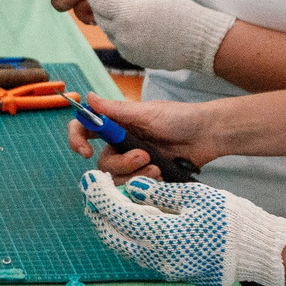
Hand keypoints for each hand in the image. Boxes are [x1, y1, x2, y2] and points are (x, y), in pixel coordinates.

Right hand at [64, 91, 224, 175]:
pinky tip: (162, 175)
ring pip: (119, 178)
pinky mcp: (148, 176)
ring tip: (157, 169)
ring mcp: (135, 161)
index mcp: (118, 124)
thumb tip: (87, 98)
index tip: (85, 151)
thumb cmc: (180, 117)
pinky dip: (147, 183)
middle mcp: (122, 144)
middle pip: (103, 162)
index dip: (77, 140)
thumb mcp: (147, 112)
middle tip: (144, 157)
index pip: (86, 130)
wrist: (208, 135)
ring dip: (136, 175)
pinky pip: (137, 187)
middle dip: (122, 163)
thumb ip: (116, 110)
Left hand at [79, 0, 231, 75]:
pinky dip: (121, 31)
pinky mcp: (131, 57)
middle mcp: (122, 34)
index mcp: (127, 14)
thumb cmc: (179, 11)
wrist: (200, 42)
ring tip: (131, 8)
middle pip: (98, 14)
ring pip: (107, 28)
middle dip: (101, 2)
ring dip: (111, 17)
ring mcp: (126, 48)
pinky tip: (138, 25)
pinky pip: (118, 40)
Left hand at [82, 170, 285, 285]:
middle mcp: (156, 257)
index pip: (115, 214)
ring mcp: (164, 269)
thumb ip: (159, 193)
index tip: (89, 178)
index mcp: (160, 235)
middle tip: (94, 192)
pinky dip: (132, 237)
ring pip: (124, 247)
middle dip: (98, 213)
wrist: (258, 253)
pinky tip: (135, 221)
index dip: (98, 194)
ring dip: (113, 226)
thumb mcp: (196, 197)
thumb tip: (132, 188)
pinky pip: (142, 254)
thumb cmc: (232, 220)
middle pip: (112, 236)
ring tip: (111, 204)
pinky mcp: (173, 273)